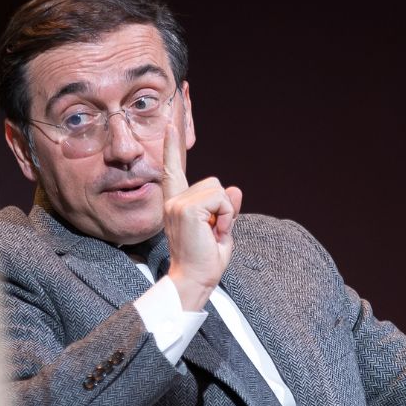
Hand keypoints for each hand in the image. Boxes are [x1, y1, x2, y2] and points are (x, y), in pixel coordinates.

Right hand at [161, 122, 242, 310]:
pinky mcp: (186, 208)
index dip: (171, 148)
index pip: (172, 170)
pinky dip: (225, 216)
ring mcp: (177, 203)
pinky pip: (220, 200)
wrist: (194, 280)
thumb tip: (236, 190)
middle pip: (213, 183)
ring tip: (212, 233)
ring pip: (218, 191)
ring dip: (224, 213)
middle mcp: (173, 200)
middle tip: (213, 232)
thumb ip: (226, 209)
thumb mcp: (220, 230)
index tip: (170, 125)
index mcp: (176, 204)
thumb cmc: (204, 260)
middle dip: (222, 206)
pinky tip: (214, 232)